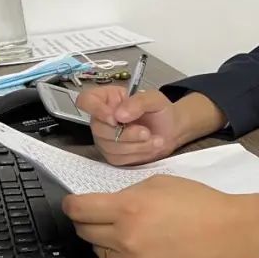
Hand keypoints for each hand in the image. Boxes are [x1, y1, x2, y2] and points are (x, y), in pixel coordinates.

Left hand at [62, 174, 258, 257]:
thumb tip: (108, 203)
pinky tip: (139, 243)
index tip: (71, 204)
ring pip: (98, 250)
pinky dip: (121, 253)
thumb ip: (128, 193)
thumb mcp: (160, 183)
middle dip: (86, 220)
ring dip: (103, 238)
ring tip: (124, 229)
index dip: (70, 205)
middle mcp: (125, 236)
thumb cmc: (200, 203)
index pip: (79, 209)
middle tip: (97, 214)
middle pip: (84, 231)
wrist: (227, 232)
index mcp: (128, 208)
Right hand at [77, 88, 225, 165]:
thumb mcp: (154, 99)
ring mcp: (105, 139)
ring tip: (156, 139)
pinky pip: (118, 158)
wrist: (172, 130)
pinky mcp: (114, 155)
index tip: (115, 118)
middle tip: (146, 132)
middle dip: (126, 134)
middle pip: (99, 129)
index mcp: (107, 99)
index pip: (86, 101)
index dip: (96, 110)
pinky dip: (137, 154)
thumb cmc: (160, 111)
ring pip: (109, 146)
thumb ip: (138, 102)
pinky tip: (150, 147)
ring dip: (136, 145)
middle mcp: (102, 119)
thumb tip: (119, 115)